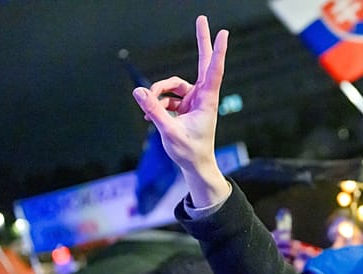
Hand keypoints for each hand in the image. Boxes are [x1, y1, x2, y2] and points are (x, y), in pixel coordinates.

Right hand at [131, 15, 229, 206]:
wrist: (195, 166)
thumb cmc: (189, 152)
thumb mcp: (169, 132)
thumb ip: (154, 111)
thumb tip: (139, 92)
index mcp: (207, 102)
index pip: (213, 72)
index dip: (217, 52)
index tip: (223, 33)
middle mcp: (202, 97)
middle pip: (202, 64)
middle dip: (201, 41)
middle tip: (202, 18)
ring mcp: (193, 101)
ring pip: (171, 86)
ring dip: (158, 94)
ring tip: (149, 113)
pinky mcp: (184, 106)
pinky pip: (166, 98)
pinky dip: (156, 105)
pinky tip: (150, 118)